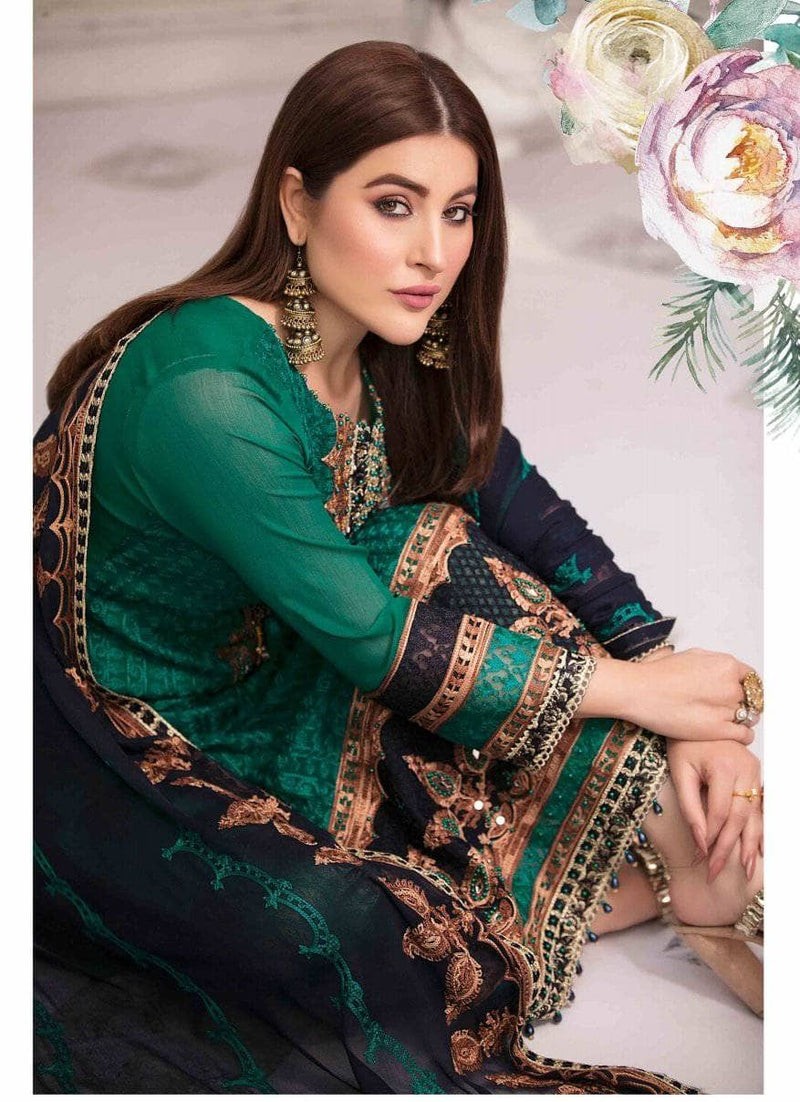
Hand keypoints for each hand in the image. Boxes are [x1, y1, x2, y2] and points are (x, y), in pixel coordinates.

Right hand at [627, 647, 758, 744]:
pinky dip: (743, 736)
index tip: (739, 695)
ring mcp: (726, 709)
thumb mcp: (692, 655)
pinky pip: (745, 735)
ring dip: (741, 720)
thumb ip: (714, 664)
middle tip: (727, 709)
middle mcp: (730, 686)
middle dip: (742, 704)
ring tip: (724, 721)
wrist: (639, 691)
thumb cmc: (658, 673)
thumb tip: (724, 671)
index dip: (745, 688)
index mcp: (726, 665)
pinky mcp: (718, 730)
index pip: (751, 679)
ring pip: (748, 718)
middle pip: (751, 699)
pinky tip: (731, 734)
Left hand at [666, 738, 762, 882]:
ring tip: (744, 869)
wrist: (697, 720)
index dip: (710, 836)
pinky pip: (759, 807)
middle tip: (715, 871)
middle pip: (739, 817)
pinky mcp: (755, 774)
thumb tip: (701, 840)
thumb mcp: (679, 772)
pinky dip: (758, 828)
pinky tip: (758, 848)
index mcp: (724, 767)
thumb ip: (689, 806)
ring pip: (754, 815)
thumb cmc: (684, 743)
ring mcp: (754, 772)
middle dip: (728, 848)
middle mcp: (745, 769)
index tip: (700, 856)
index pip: (719, 812)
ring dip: (749, 843)